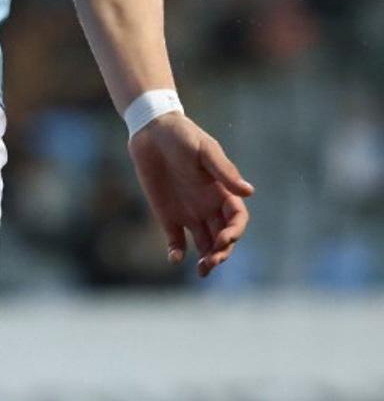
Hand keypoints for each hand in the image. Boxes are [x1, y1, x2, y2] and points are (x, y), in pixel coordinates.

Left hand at [128, 113, 253, 276]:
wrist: (151, 130)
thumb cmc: (182, 135)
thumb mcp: (204, 149)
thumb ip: (223, 171)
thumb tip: (249, 192)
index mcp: (221, 191)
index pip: (237, 219)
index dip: (235, 233)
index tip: (224, 239)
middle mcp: (208, 205)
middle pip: (223, 238)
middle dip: (222, 253)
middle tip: (211, 263)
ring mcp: (188, 212)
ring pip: (205, 244)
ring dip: (207, 259)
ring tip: (202, 270)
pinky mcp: (167, 215)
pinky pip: (176, 241)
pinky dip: (178, 253)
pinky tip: (175, 256)